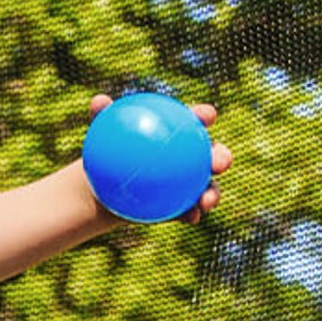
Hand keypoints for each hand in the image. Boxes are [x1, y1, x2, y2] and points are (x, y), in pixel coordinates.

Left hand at [86, 93, 230, 223]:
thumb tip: (99, 101)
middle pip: (213, 154)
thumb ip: (103, 114)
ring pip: (208, 186)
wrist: (105, 184)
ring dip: (213, 193)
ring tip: (207, 200)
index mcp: (181, 131)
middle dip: (222, 157)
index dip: (205, 115)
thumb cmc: (109, 149)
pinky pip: (190, 209)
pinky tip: (191, 218)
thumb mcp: (103, 131)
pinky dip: (192, 214)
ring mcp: (190, 182)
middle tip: (218, 163)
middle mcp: (192, 156)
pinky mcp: (182, 205)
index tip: (207, 116)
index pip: (196, 119)